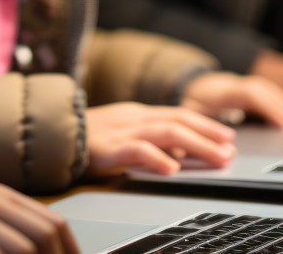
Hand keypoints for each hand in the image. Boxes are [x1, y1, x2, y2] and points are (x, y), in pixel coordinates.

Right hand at [84, 102, 235, 175]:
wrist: (51, 136)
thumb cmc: (87, 140)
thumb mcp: (122, 135)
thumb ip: (148, 141)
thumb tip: (180, 154)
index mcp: (137, 114)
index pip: (177, 114)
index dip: (205, 123)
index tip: (228, 135)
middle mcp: (133, 118)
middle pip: (178, 121)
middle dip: (209, 134)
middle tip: (231, 148)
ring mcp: (121, 130)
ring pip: (166, 132)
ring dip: (197, 145)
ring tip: (217, 158)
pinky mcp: (108, 147)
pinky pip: (137, 149)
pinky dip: (158, 158)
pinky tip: (173, 169)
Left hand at [181, 72, 282, 128]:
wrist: (190, 83)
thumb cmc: (190, 101)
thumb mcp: (185, 116)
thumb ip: (190, 132)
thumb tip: (188, 153)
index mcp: (221, 90)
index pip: (250, 95)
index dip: (269, 108)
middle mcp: (235, 84)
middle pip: (265, 92)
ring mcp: (244, 84)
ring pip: (270, 92)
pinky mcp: (251, 89)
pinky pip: (271, 94)